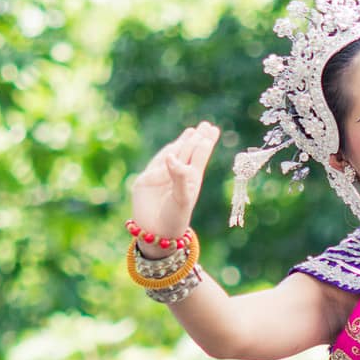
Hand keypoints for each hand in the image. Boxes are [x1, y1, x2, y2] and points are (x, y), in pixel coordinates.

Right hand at [131, 122, 220, 247]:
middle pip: (189, 152)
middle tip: (205, 125)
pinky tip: (173, 147)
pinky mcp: (146, 180)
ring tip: (192, 132)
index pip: (200, 156)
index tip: (213, 130)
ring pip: (173, 155)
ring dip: (182, 143)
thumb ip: (179, 177)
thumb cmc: (174, 219)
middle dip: (197, 139)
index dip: (206, 142)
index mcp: (191, 180)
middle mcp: (178, 176)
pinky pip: (156, 163)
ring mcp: (162, 176)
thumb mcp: (181, 198)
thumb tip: (172, 157)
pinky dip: (164, 155)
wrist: (156, 233)